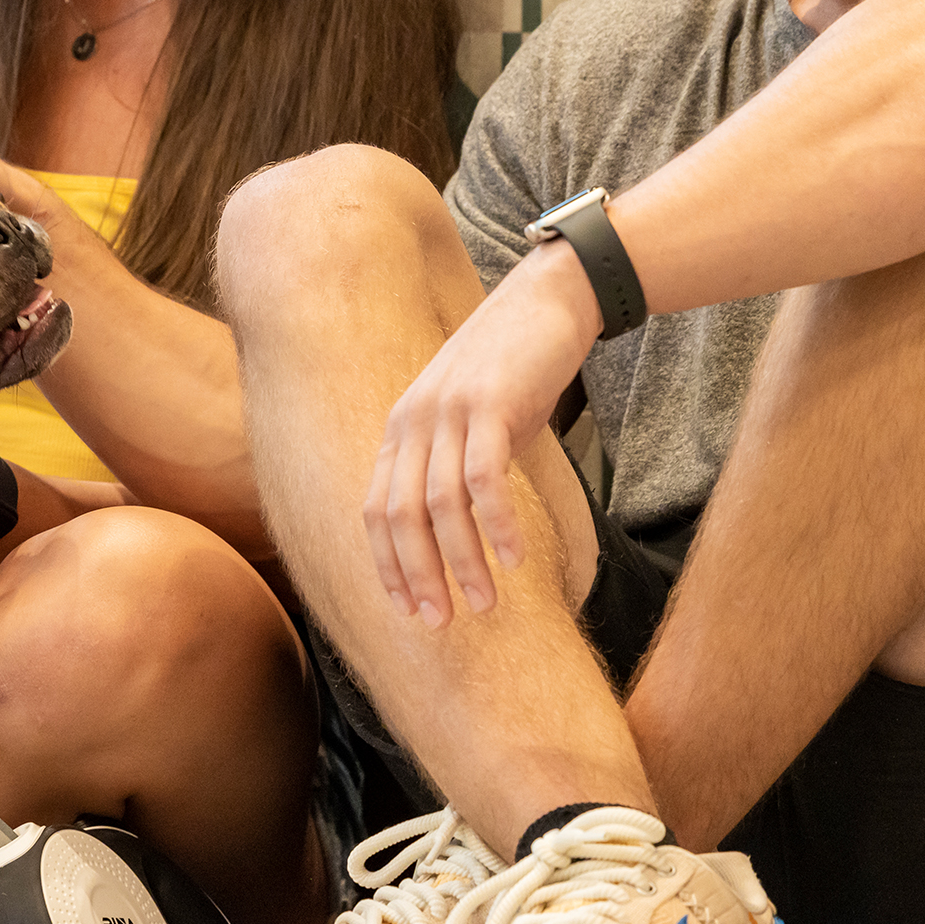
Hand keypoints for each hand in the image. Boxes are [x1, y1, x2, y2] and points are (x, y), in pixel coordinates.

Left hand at [363, 240, 599, 626]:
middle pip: (399, 516)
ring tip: (485, 604)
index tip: (408, 611)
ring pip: (441, 505)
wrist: (549, 299)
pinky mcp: (490, 406)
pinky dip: (497, 524)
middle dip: (417, 576)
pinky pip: (485, 478)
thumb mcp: (468, 419)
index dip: (386, 566)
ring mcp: (448, 411)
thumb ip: (451, 465)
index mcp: (401, 429)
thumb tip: (453, 530)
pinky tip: (515, 559)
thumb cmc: (514, 368)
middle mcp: (413, 421)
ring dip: (462, 561)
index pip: (375, 510)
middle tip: (441, 624)